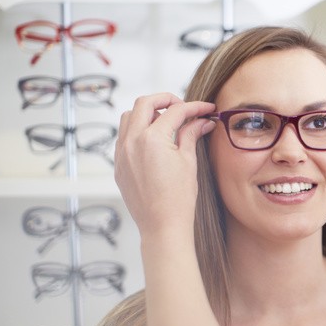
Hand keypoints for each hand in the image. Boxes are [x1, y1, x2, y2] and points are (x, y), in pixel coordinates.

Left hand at [114, 93, 215, 236]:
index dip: (194, 107)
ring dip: (147, 113)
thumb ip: (191, 135)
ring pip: (129, 117)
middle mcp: (132, 141)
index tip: (206, 109)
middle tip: (184, 107)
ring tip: (166, 122)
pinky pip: (124, 137)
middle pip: (145, 103)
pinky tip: (154, 140)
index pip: (175, 111)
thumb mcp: (189, 162)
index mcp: (152, 139)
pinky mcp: (119, 164)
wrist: (162, 225)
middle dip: (166, 100)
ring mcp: (122, 153)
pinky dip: (138, 130)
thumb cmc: (178, 199)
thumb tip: (202, 121)